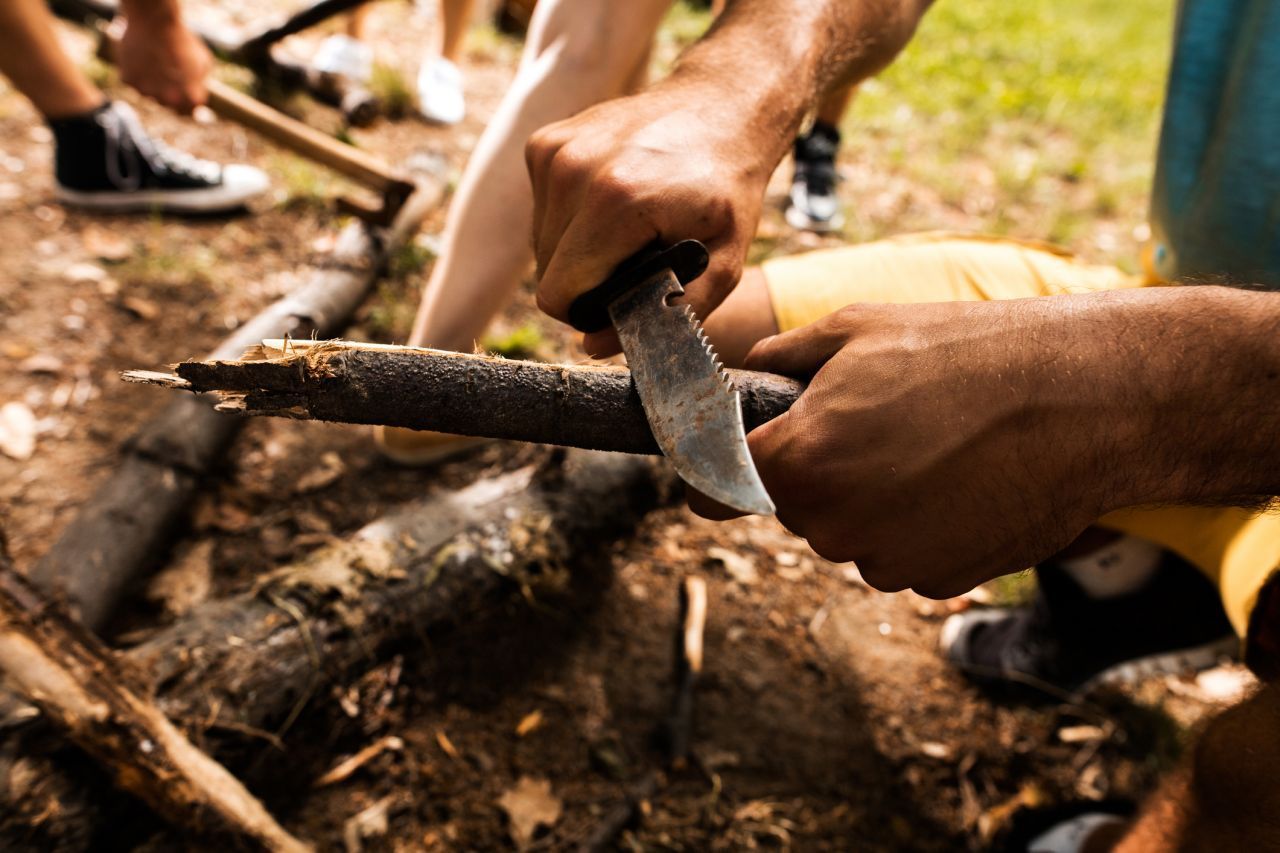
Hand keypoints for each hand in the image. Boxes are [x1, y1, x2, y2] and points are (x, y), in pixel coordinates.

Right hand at [117, 14, 210, 113]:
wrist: (155, 21)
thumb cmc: (182, 40)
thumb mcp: (203, 63)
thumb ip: (200, 84)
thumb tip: (197, 96)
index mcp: (190, 99)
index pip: (189, 111)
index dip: (188, 100)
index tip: (185, 92)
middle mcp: (168, 100)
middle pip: (168, 104)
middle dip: (170, 93)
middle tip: (169, 74)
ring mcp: (145, 91)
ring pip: (149, 94)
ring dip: (152, 84)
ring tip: (156, 63)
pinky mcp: (128, 81)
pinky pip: (133, 82)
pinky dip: (136, 73)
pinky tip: (142, 59)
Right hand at [526, 81, 773, 356]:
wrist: (721, 107)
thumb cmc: (726, 190)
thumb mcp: (724, 264)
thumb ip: (667, 313)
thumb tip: (593, 346)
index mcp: (615, 203)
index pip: (558, 295)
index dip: (588, 312)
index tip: (624, 299)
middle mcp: (573, 170)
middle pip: (546, 273)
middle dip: (584, 281)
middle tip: (635, 261)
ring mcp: (553, 151)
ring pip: (539, 244)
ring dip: (577, 250)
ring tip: (627, 229)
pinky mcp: (543, 143)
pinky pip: (540, 211)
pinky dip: (571, 219)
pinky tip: (611, 202)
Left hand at [691, 297, 1150, 598]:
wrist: (1084, 399)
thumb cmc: (969, 353)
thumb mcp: (856, 329)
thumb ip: (781, 361)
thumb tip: (746, 375)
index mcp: (799, 459)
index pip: (711, 488)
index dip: (711, 470)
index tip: (724, 458)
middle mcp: (833, 524)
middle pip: (790, 507)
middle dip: (812, 470)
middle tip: (869, 422)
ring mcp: (887, 559)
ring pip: (847, 532)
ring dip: (868, 497)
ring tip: (928, 443)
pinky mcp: (938, 580)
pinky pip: (899, 553)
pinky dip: (915, 523)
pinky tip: (959, 478)